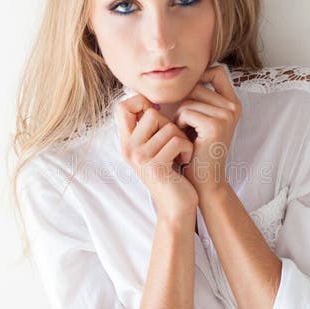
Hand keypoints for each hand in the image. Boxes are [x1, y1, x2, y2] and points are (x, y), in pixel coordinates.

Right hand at [115, 92, 198, 218]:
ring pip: (169, 127)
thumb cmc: (171, 174)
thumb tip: (151, 101)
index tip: (158, 114)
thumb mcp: (155, 149)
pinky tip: (184, 160)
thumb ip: (150, 128)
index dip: (141, 102)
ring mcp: (140, 157)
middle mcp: (129, 149)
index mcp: (126, 142)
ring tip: (181, 153)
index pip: (122, 107)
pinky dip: (187, 149)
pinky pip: (177, 141)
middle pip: (151, 112)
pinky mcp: (156, 166)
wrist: (176, 207)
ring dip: (182, 138)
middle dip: (171, 124)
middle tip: (175, 142)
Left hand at [172, 64, 240, 196]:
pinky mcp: (216, 125)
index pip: (216, 71)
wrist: (203, 181)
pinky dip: (179, 125)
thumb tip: (175, 73)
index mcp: (232, 103)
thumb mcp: (197, 119)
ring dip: (179, 117)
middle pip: (197, 85)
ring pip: (188, 99)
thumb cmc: (194, 150)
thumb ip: (195, 97)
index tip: (188, 99)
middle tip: (185, 127)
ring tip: (186, 135)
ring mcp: (227, 115)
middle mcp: (233, 107)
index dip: (199, 78)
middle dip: (183, 103)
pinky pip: (186, 112)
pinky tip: (186, 141)